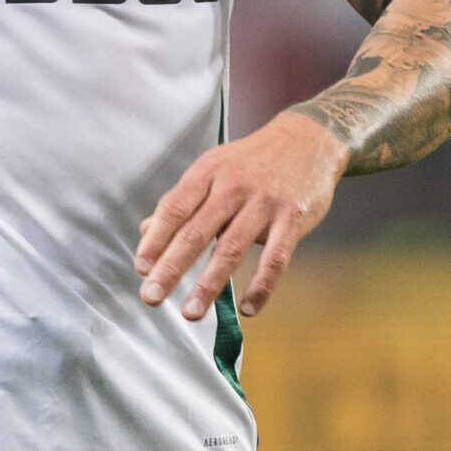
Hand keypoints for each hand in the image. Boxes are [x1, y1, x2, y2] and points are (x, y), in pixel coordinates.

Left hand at [135, 112, 345, 320]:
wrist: (309, 139)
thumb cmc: (253, 160)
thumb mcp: (213, 168)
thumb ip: (182, 201)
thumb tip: (146, 231)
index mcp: (208, 172)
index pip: (174, 209)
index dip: (155, 240)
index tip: (141, 268)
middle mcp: (233, 186)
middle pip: (196, 232)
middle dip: (171, 268)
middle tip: (152, 296)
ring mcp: (264, 202)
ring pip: (232, 248)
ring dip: (209, 284)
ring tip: (191, 311)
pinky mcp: (293, 217)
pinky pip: (275, 258)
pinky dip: (261, 286)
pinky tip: (247, 309)